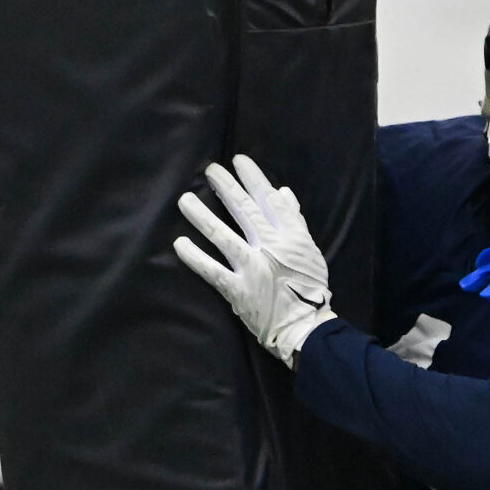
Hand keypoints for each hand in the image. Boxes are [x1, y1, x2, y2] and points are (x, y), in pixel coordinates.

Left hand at [172, 156, 334, 367]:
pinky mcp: (238, 290)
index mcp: (292, 237)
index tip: (239, 160)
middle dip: (227, 188)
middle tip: (210, 170)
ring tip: (185, 200)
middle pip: (246, 211)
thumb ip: (295, 221)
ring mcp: (253, 269)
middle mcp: (272, 248)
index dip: (254, 178)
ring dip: (202, 217)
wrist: (306, 328)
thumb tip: (283, 192)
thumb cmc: (310, 290)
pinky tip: (180, 243)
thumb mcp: (310, 251)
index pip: (271, 201)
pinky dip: (195, 257)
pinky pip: (212, 270)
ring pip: (223, 236)